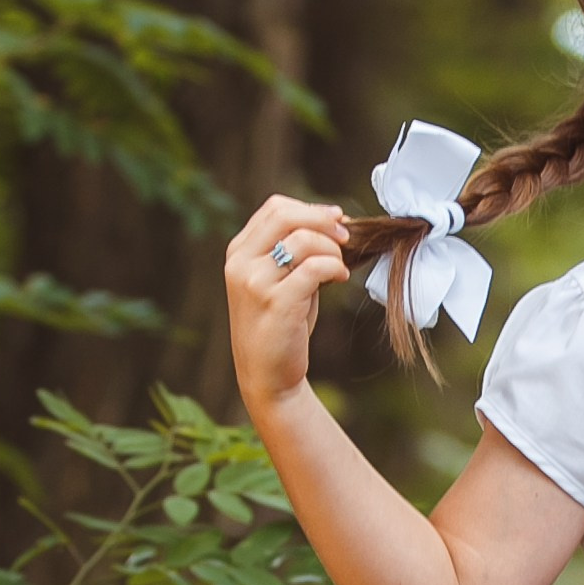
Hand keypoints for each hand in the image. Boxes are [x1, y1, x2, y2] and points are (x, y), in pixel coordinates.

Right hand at [226, 196, 349, 419]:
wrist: (267, 375)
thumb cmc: (279, 325)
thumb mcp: (278, 280)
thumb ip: (293, 250)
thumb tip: (334, 219)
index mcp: (238, 252)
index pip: (274, 208)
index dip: (310, 209)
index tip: (335, 220)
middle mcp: (241, 263)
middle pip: (286, 215)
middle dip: (323, 221)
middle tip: (345, 237)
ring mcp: (255, 282)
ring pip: (303, 240)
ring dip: (331, 249)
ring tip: (339, 267)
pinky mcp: (276, 302)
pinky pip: (314, 268)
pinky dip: (334, 267)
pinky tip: (340, 278)